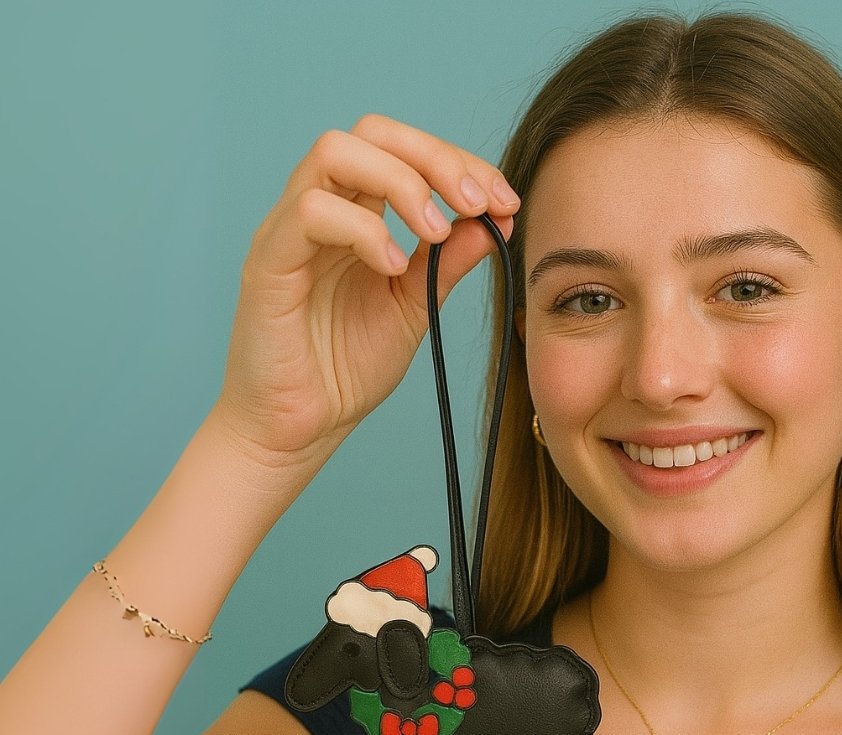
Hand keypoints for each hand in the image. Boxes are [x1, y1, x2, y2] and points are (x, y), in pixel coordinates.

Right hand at [214, 115, 519, 465]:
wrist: (299, 428)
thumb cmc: (345, 369)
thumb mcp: (414, 309)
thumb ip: (447, 264)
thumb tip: (494, 220)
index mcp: (358, 215)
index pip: (404, 152)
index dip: (459, 164)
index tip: (505, 201)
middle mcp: (321, 208)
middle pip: (371, 132)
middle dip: (435, 158)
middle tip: (477, 202)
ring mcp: (290, 231)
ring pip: (334, 152)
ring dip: (400, 181)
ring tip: (437, 233)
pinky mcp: (268, 262)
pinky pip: (310, 212)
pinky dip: (363, 230)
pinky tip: (395, 267)